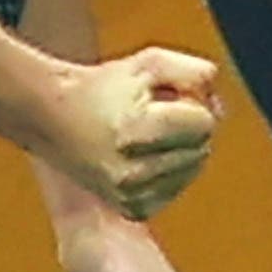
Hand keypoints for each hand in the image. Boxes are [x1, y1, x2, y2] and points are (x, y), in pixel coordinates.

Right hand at [36, 46, 220, 223]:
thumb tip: (220, 108)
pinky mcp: (133, 209)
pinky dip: (168, 170)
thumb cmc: (104, 87)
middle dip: (187, 126)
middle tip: (151, 112)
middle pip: (203, 147)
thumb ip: (197, 73)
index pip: (206, 122)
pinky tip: (141, 155)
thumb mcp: (151, 61)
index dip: (191, 102)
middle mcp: (134, 171)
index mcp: (138, 131)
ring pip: (193, 168)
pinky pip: (177, 186)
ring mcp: (132, 195)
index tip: (162, 96)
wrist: (52, 117)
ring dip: (179, 148)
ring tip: (144, 133)